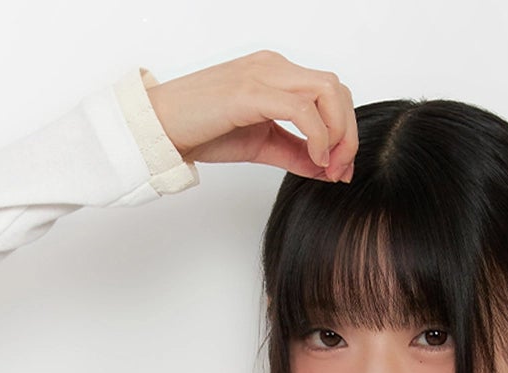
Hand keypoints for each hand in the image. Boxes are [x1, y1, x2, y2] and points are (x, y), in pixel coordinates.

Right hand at [145, 51, 357, 182]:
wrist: (161, 127)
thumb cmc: (202, 131)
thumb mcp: (261, 145)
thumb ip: (295, 152)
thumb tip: (327, 167)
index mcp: (276, 74)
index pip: (329, 92)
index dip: (344, 130)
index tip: (340, 168)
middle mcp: (273, 67)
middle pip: (335, 89)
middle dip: (347, 133)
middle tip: (340, 170)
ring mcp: (263, 75)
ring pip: (327, 92)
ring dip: (337, 133)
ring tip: (328, 166)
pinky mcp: (251, 92)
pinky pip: (302, 109)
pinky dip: (317, 137)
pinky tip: (314, 159)